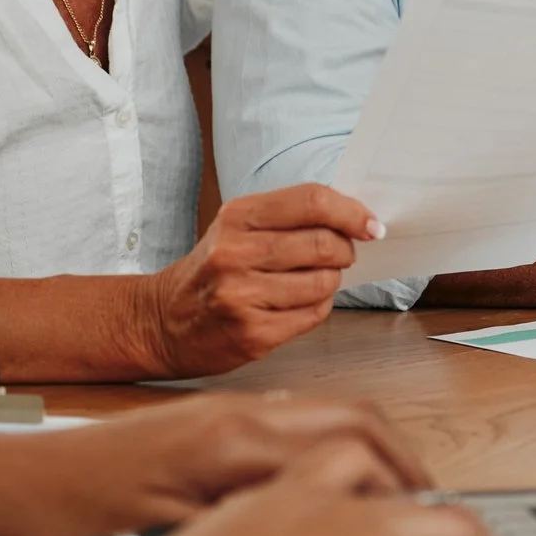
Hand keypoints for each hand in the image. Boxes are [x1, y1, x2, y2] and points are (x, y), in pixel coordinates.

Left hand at [0, 393, 429, 535]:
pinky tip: (332, 489)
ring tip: (397, 504)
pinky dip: (331, 448)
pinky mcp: (202, 423)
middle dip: (407, 462)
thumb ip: (249, 531)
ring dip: (372, 451)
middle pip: (356, 418)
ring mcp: (219, 412)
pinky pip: (291, 422)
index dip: (408, 489)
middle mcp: (236, 414)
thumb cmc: (70, 521)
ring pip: (325, 416)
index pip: (357, 448)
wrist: (7, 482)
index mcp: (236, 442)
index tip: (438, 526)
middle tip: (437, 513)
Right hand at [134, 184, 381, 375]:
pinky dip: (316, 308)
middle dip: (345, 251)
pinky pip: (312, 315)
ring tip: (309, 282)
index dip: (351, 212)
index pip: (311, 201)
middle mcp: (235, 253)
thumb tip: (352, 220)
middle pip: (323, 243)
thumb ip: (287, 218)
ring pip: (323, 283)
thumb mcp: (236, 229)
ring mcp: (242, 295)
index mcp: (236, 217)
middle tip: (342, 255)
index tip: (371, 225)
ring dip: (330, 282)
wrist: (164, 321)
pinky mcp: (252, 333)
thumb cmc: (211, 271)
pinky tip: (295, 305)